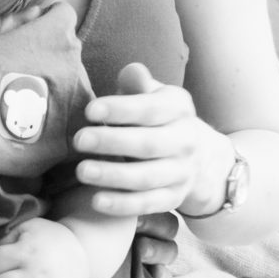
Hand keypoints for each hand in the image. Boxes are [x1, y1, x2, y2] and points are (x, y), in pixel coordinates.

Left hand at [71, 62, 226, 217]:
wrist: (199, 157)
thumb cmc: (159, 120)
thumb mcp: (154, 97)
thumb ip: (138, 85)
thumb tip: (132, 71)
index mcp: (178, 109)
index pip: (151, 108)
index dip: (121, 109)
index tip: (90, 110)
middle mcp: (185, 141)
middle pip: (149, 144)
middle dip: (112, 142)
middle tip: (79, 140)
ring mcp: (181, 173)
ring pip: (147, 178)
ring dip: (113, 176)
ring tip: (82, 171)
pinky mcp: (173, 198)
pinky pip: (148, 204)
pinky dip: (123, 205)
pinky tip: (96, 201)